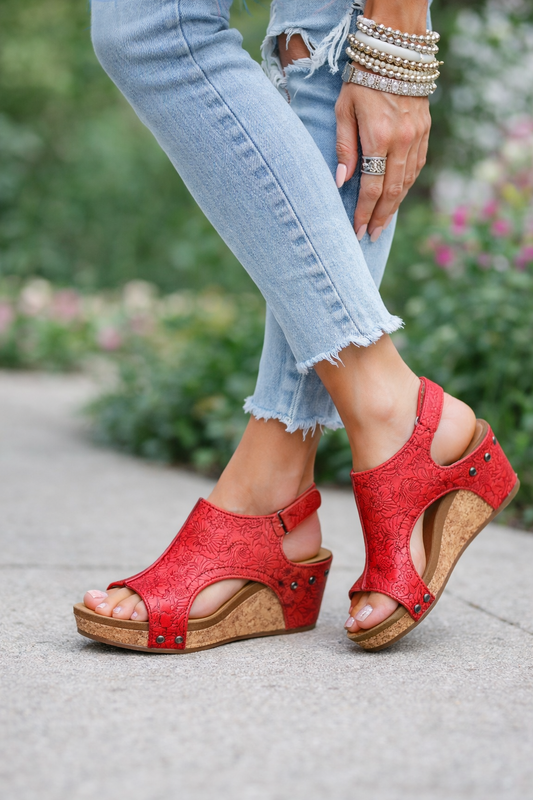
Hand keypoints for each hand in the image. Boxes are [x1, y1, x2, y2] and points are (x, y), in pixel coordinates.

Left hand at [335, 80, 430, 241]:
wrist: (395, 53)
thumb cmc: (361, 81)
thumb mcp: (344, 110)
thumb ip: (343, 147)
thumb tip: (341, 182)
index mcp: (379, 137)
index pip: (372, 187)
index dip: (364, 213)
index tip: (356, 231)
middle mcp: (402, 141)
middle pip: (392, 191)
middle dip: (380, 217)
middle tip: (370, 236)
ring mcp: (417, 138)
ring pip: (406, 183)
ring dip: (393, 207)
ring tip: (381, 224)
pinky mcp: (425, 133)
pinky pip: (416, 168)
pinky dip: (405, 187)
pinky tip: (395, 199)